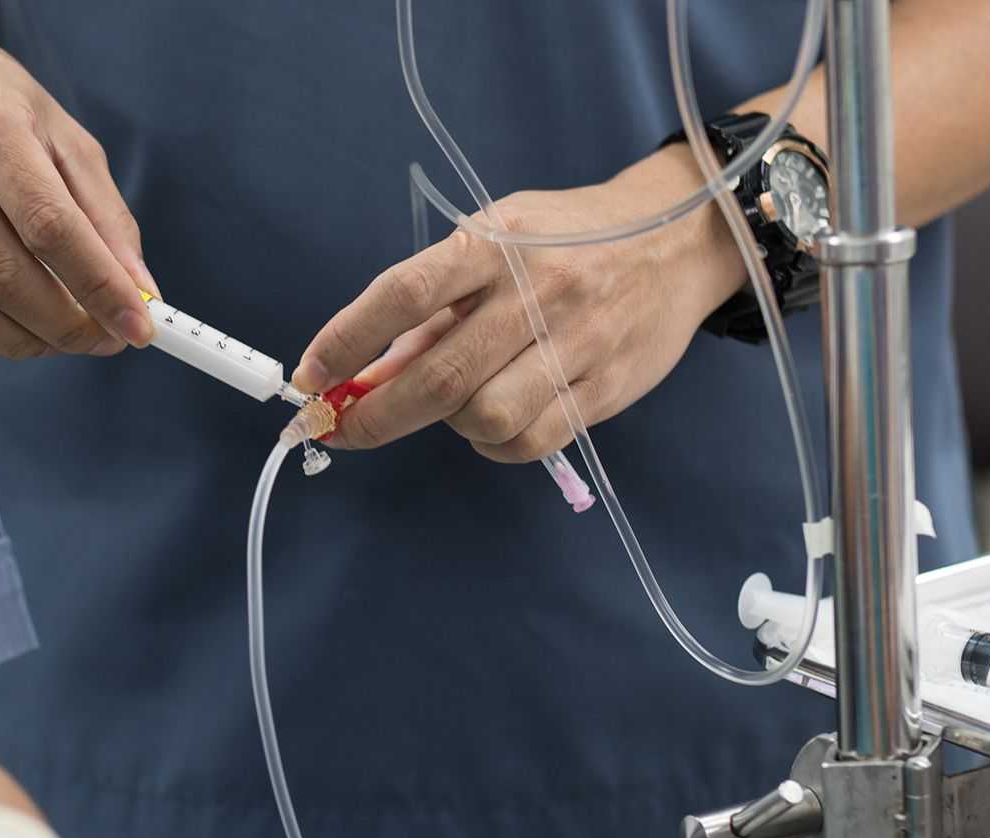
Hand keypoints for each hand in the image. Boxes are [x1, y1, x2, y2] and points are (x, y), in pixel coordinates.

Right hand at [0, 0, 155, 358]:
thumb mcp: (55, 129)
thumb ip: (102, 209)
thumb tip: (138, 292)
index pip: (48, 223)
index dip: (97, 286)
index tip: (134, 328)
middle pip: (0, 271)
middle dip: (60, 324)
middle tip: (95, 340)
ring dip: (15, 337)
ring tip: (50, 336)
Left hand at [292, 145, 745, 461]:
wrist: (679, 240)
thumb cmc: (566, 241)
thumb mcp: (497, 241)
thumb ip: (435, 305)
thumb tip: (366, 374)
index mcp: (497, 243)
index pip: (403, 294)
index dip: (346, 341)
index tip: (309, 377)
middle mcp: (536, 291)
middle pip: (437, 376)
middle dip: (373, 416)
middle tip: (341, 430)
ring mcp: (577, 343)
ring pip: (483, 418)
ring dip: (447, 424)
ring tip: (453, 401)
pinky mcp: (606, 388)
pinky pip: (528, 442)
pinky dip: (494, 443)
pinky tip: (495, 418)